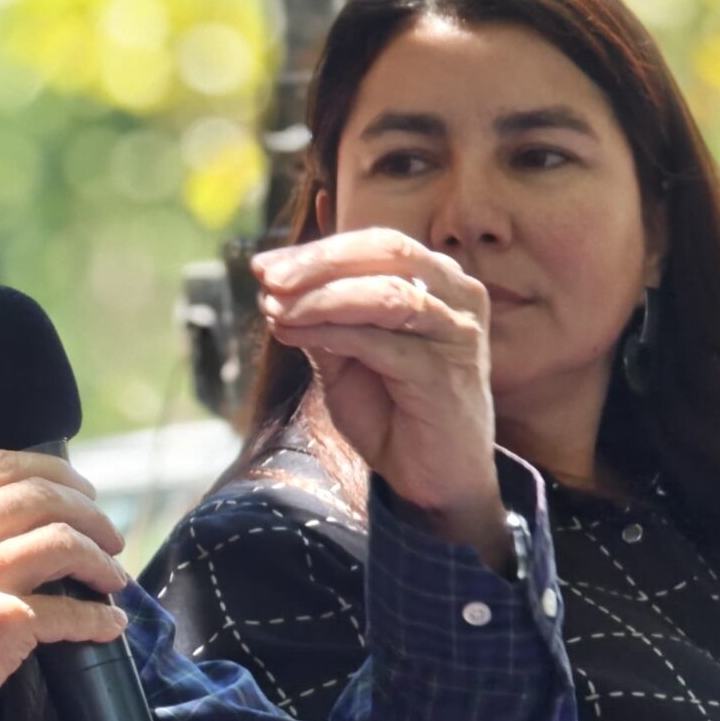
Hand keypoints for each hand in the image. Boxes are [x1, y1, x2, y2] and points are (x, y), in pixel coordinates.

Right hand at [0, 452, 130, 720]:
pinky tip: (108, 623)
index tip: (81, 493)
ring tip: (112, 577)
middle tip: (109, 536)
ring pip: (65, 541)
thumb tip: (20, 501)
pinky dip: (98, 618)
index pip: (2, 462)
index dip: (56, 473)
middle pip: (42, 495)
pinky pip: (70, 609)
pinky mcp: (0, 618)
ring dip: (101, 560)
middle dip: (90, 514)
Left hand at [254, 230, 510, 569]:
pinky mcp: (444, 373)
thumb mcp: (345, 356)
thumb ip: (321, 318)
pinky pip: (377, 341)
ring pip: (382, 294)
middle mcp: (456, 295)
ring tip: (272, 308)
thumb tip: (271, 285)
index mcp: (436, 281)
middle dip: (318, 262)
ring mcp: (455, 332)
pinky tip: (289, 333)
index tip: (263, 264)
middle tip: (266, 277)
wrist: (432, 476)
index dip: (318, 250)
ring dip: (318, 298)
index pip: (376, 244)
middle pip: (385, 252)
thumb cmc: (393, 409)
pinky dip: (327, 332)